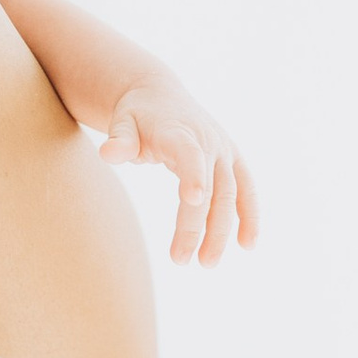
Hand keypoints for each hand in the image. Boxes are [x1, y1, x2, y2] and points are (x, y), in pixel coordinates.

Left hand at [98, 75, 257, 264]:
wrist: (159, 95)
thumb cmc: (137, 114)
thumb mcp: (121, 121)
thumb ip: (119, 139)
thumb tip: (107, 154)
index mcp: (179, 131)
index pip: (189, 154)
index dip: (194, 174)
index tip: (193, 200)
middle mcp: (207, 141)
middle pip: (210, 187)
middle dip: (198, 225)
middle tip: (181, 260)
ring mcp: (224, 150)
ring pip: (231, 194)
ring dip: (222, 230)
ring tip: (207, 263)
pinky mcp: (234, 160)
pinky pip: (247, 190)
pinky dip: (250, 216)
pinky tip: (248, 245)